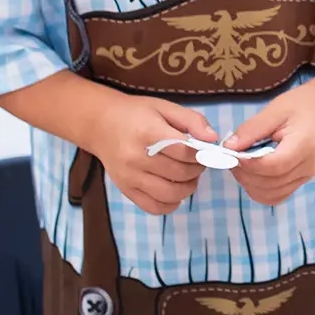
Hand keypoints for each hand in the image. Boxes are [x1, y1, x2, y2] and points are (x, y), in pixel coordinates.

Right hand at [92, 93, 219, 214]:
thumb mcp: (165, 108)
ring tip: (189, 177)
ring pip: (169, 194)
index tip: (204, 151)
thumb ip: (192, 120)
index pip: (185, 152)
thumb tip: (213, 139)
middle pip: (180, 174)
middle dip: (197, 170)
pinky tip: (174, 192)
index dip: (202, 154)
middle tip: (198, 163)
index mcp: (149, 133)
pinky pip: (153, 207)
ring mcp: (130, 177)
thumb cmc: (136, 114)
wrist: (101, 124)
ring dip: (188, 188)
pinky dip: (170, 204)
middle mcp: (137, 158)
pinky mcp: (125, 190)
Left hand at [225, 84, 314, 206]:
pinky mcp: (301, 182)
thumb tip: (228, 148)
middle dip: (245, 174)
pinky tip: (253, 175)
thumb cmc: (299, 106)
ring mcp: (305, 177)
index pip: (275, 165)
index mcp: (304, 145)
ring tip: (242, 166)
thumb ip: (251, 130)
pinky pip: (277, 197)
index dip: (250, 164)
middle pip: (271, 183)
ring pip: (271, 194)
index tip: (233, 154)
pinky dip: (260, 191)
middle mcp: (307, 166)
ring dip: (250, 184)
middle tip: (233, 159)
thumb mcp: (274, 110)